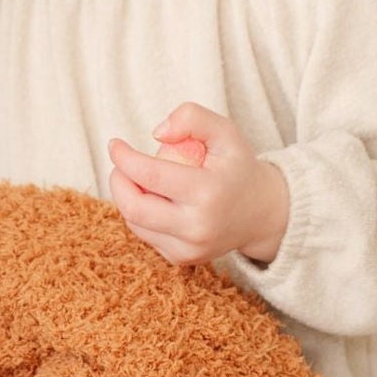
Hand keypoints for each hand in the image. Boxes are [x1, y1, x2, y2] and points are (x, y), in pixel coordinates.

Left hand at [107, 102, 289, 266]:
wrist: (261, 213)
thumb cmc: (238, 166)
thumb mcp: (225, 132)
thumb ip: (192, 118)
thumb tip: (156, 134)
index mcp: (208, 193)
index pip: (150, 176)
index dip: (124, 158)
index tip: (115, 144)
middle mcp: (197, 227)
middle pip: (133, 207)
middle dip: (118, 181)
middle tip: (121, 164)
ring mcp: (190, 248)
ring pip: (135, 222)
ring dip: (127, 197)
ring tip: (139, 179)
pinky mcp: (183, 259)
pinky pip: (146, 235)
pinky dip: (140, 214)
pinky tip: (153, 199)